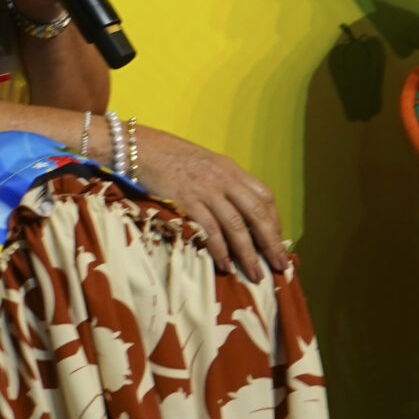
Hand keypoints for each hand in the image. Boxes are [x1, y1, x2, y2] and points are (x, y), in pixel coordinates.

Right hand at [129, 126, 288, 280]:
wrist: (138, 145)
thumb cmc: (168, 156)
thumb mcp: (203, 164)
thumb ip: (221, 182)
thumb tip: (234, 207)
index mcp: (230, 168)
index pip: (264, 196)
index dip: (274, 220)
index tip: (277, 240)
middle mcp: (224, 178)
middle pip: (257, 213)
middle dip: (271, 242)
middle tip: (279, 264)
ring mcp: (206, 188)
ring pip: (237, 225)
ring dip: (248, 252)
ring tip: (255, 273)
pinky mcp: (187, 198)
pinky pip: (210, 228)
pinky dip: (220, 249)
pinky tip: (224, 264)